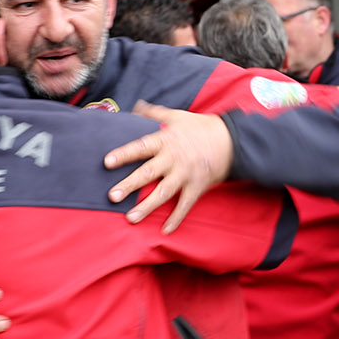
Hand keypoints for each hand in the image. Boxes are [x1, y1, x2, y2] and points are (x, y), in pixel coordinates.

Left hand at [103, 102, 232, 233]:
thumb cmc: (200, 127)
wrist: (231, 140)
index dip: (124, 154)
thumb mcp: (177, 116)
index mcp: (166, 141)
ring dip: (146, 207)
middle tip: (112, 196)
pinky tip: (164, 231)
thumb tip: (136, 107)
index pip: (141, 147)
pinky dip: (175, 219)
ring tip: (130, 218)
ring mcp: (185, 175)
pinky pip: (185, 205)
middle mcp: (173, 159)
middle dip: (130, 185)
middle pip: (148, 173)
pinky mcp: (197, 187)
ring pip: (163, 193)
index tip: (107, 162)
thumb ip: (154, 113)